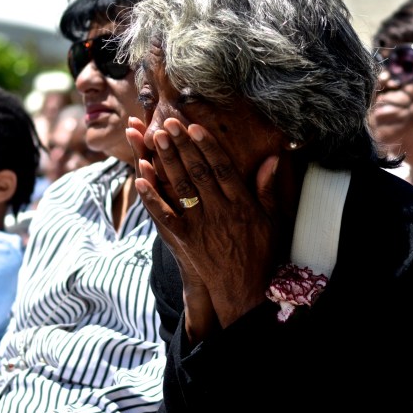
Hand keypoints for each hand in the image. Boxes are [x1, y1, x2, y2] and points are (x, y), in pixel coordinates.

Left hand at [125, 115, 280, 336]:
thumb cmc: (260, 252)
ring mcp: (200, 226)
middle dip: (182, 146)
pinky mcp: (184, 239)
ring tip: (156, 138)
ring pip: (180, 187)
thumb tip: (273, 158)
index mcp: (242, 204)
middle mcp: (220, 212)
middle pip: (198, 172)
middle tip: (168, 123)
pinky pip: (164, 214)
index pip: (222, 168)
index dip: (207, 146)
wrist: (244, 290)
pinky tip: (140, 177)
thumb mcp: (272, 219)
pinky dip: (152, 196)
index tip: (195, 126)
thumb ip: (267, 188)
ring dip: (167, 161)